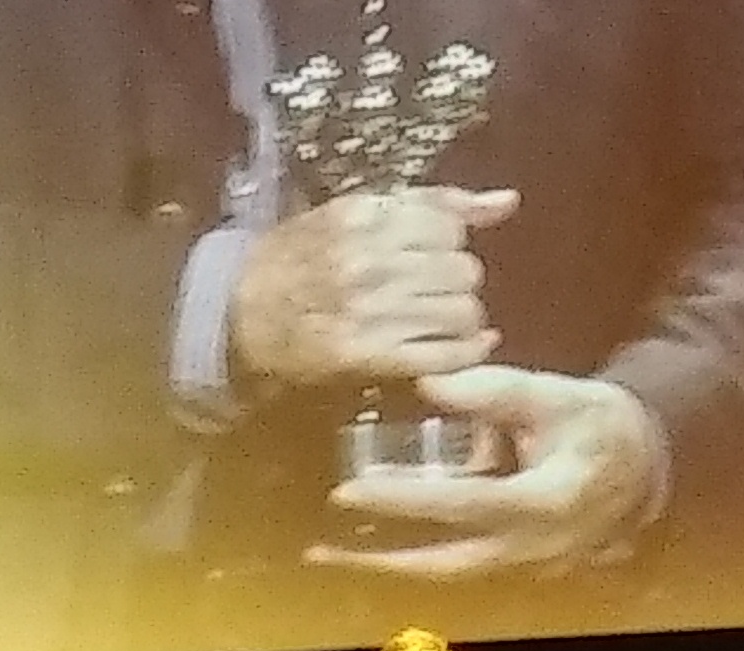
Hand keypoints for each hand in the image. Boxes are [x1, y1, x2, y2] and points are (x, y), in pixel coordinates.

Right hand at [232, 187, 517, 388]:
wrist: (236, 315)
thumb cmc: (296, 260)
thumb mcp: (353, 214)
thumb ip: (432, 203)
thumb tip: (507, 201)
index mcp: (364, 216)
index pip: (449, 226)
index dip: (449, 244)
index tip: (432, 257)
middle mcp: (369, 260)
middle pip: (462, 270)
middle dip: (459, 284)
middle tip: (440, 294)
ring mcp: (369, 310)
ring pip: (460, 313)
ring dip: (462, 321)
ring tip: (446, 323)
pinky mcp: (367, 356)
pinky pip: (443, 355)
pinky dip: (463, 355)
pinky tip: (464, 351)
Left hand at [305, 364, 664, 579]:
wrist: (645, 467)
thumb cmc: (600, 425)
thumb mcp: (555, 395)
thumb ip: (493, 390)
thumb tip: (428, 381)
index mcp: (539, 502)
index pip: (458, 504)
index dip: (402, 498)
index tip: (349, 490)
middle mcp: (526, 546)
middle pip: (439, 563)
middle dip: (377, 559)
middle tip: (320, 548)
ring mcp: (521, 564)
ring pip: (443, 573)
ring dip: (387, 565)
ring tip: (331, 553)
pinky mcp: (513, 564)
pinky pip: (455, 566)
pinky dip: (413, 557)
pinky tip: (371, 544)